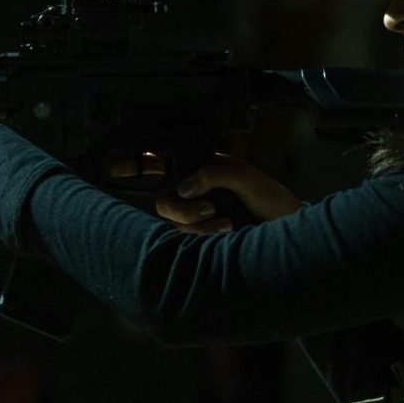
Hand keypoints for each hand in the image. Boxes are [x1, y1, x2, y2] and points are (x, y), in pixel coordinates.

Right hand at [106, 150, 301, 232]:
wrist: (286, 228)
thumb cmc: (268, 197)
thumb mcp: (243, 176)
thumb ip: (212, 174)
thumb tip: (184, 188)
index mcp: (200, 169)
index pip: (163, 165)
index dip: (135, 165)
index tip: (117, 167)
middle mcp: (193, 192)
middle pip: (163, 200)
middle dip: (181, 208)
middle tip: (207, 208)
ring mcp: (196, 216)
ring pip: (174, 222)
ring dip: (198, 223)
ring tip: (226, 221)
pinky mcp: (202, 237)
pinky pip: (187, 238)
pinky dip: (205, 234)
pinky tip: (227, 230)